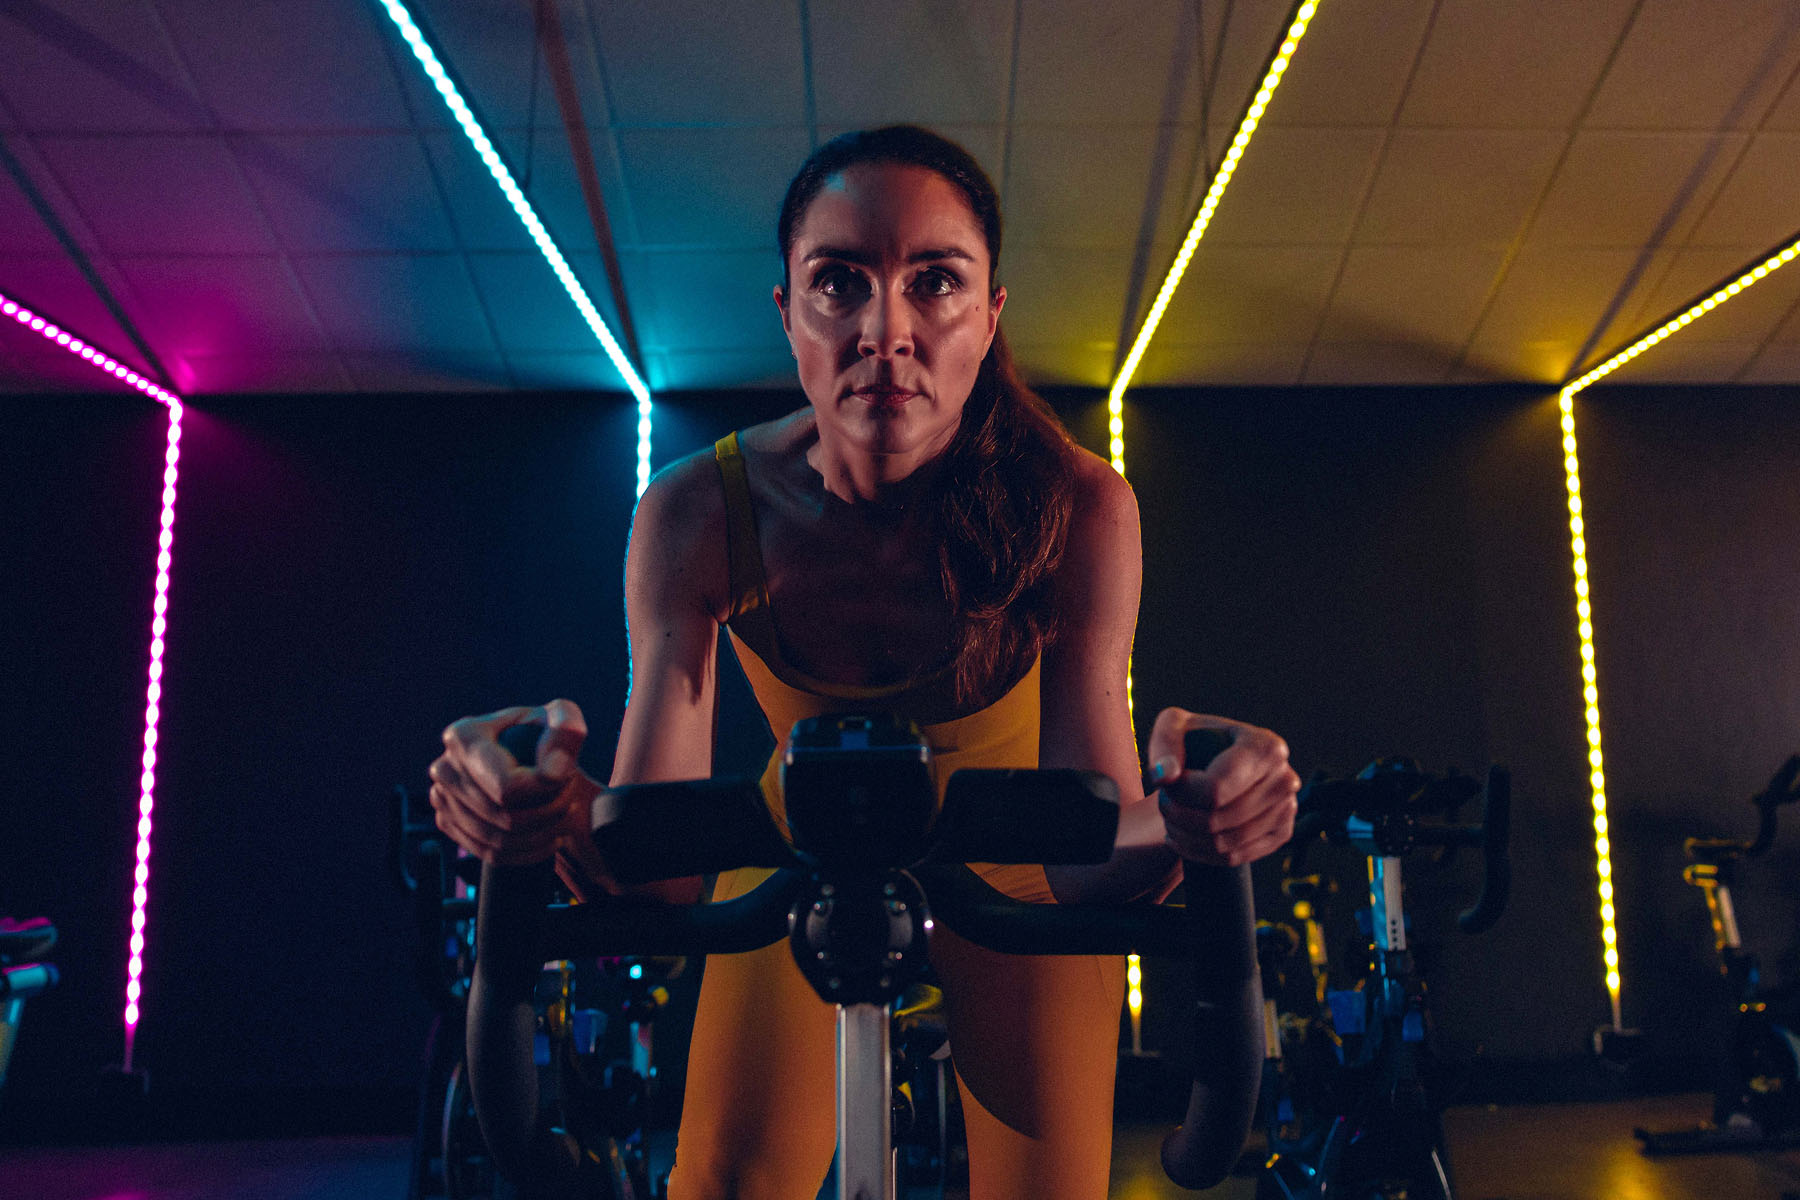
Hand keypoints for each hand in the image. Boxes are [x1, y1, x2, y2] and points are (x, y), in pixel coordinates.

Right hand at [427, 699, 588, 864]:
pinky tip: (550, 836)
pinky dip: (527, 851)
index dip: (546, 791)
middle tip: (570, 797)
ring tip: (563, 813)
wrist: (527, 758)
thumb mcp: (561, 720)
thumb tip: (558, 764)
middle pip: (505, 816)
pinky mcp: (447, 823)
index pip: (507, 788)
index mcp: (463, 737)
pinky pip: (490, 853)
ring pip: (499, 839)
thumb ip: (567, 728)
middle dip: (548, 812)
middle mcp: (445, 768)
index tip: (570, 778)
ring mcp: (441, 798)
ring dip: (542, 832)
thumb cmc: (543, 736)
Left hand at [1147, 707, 1298, 867]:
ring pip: (1224, 843)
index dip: (1181, 795)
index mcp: (1266, 747)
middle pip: (1218, 819)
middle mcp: (1284, 779)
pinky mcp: (1281, 833)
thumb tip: (1165, 777)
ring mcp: (1287, 809)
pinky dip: (1202, 854)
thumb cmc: (1195, 738)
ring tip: (1170, 821)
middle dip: (1179, 817)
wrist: (1219, 756)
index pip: (1216, 789)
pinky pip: (1236, 857)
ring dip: (1186, 838)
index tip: (1164, 786)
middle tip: (1163, 805)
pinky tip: (1183, 839)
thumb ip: (1165, 745)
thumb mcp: (1173, 726)